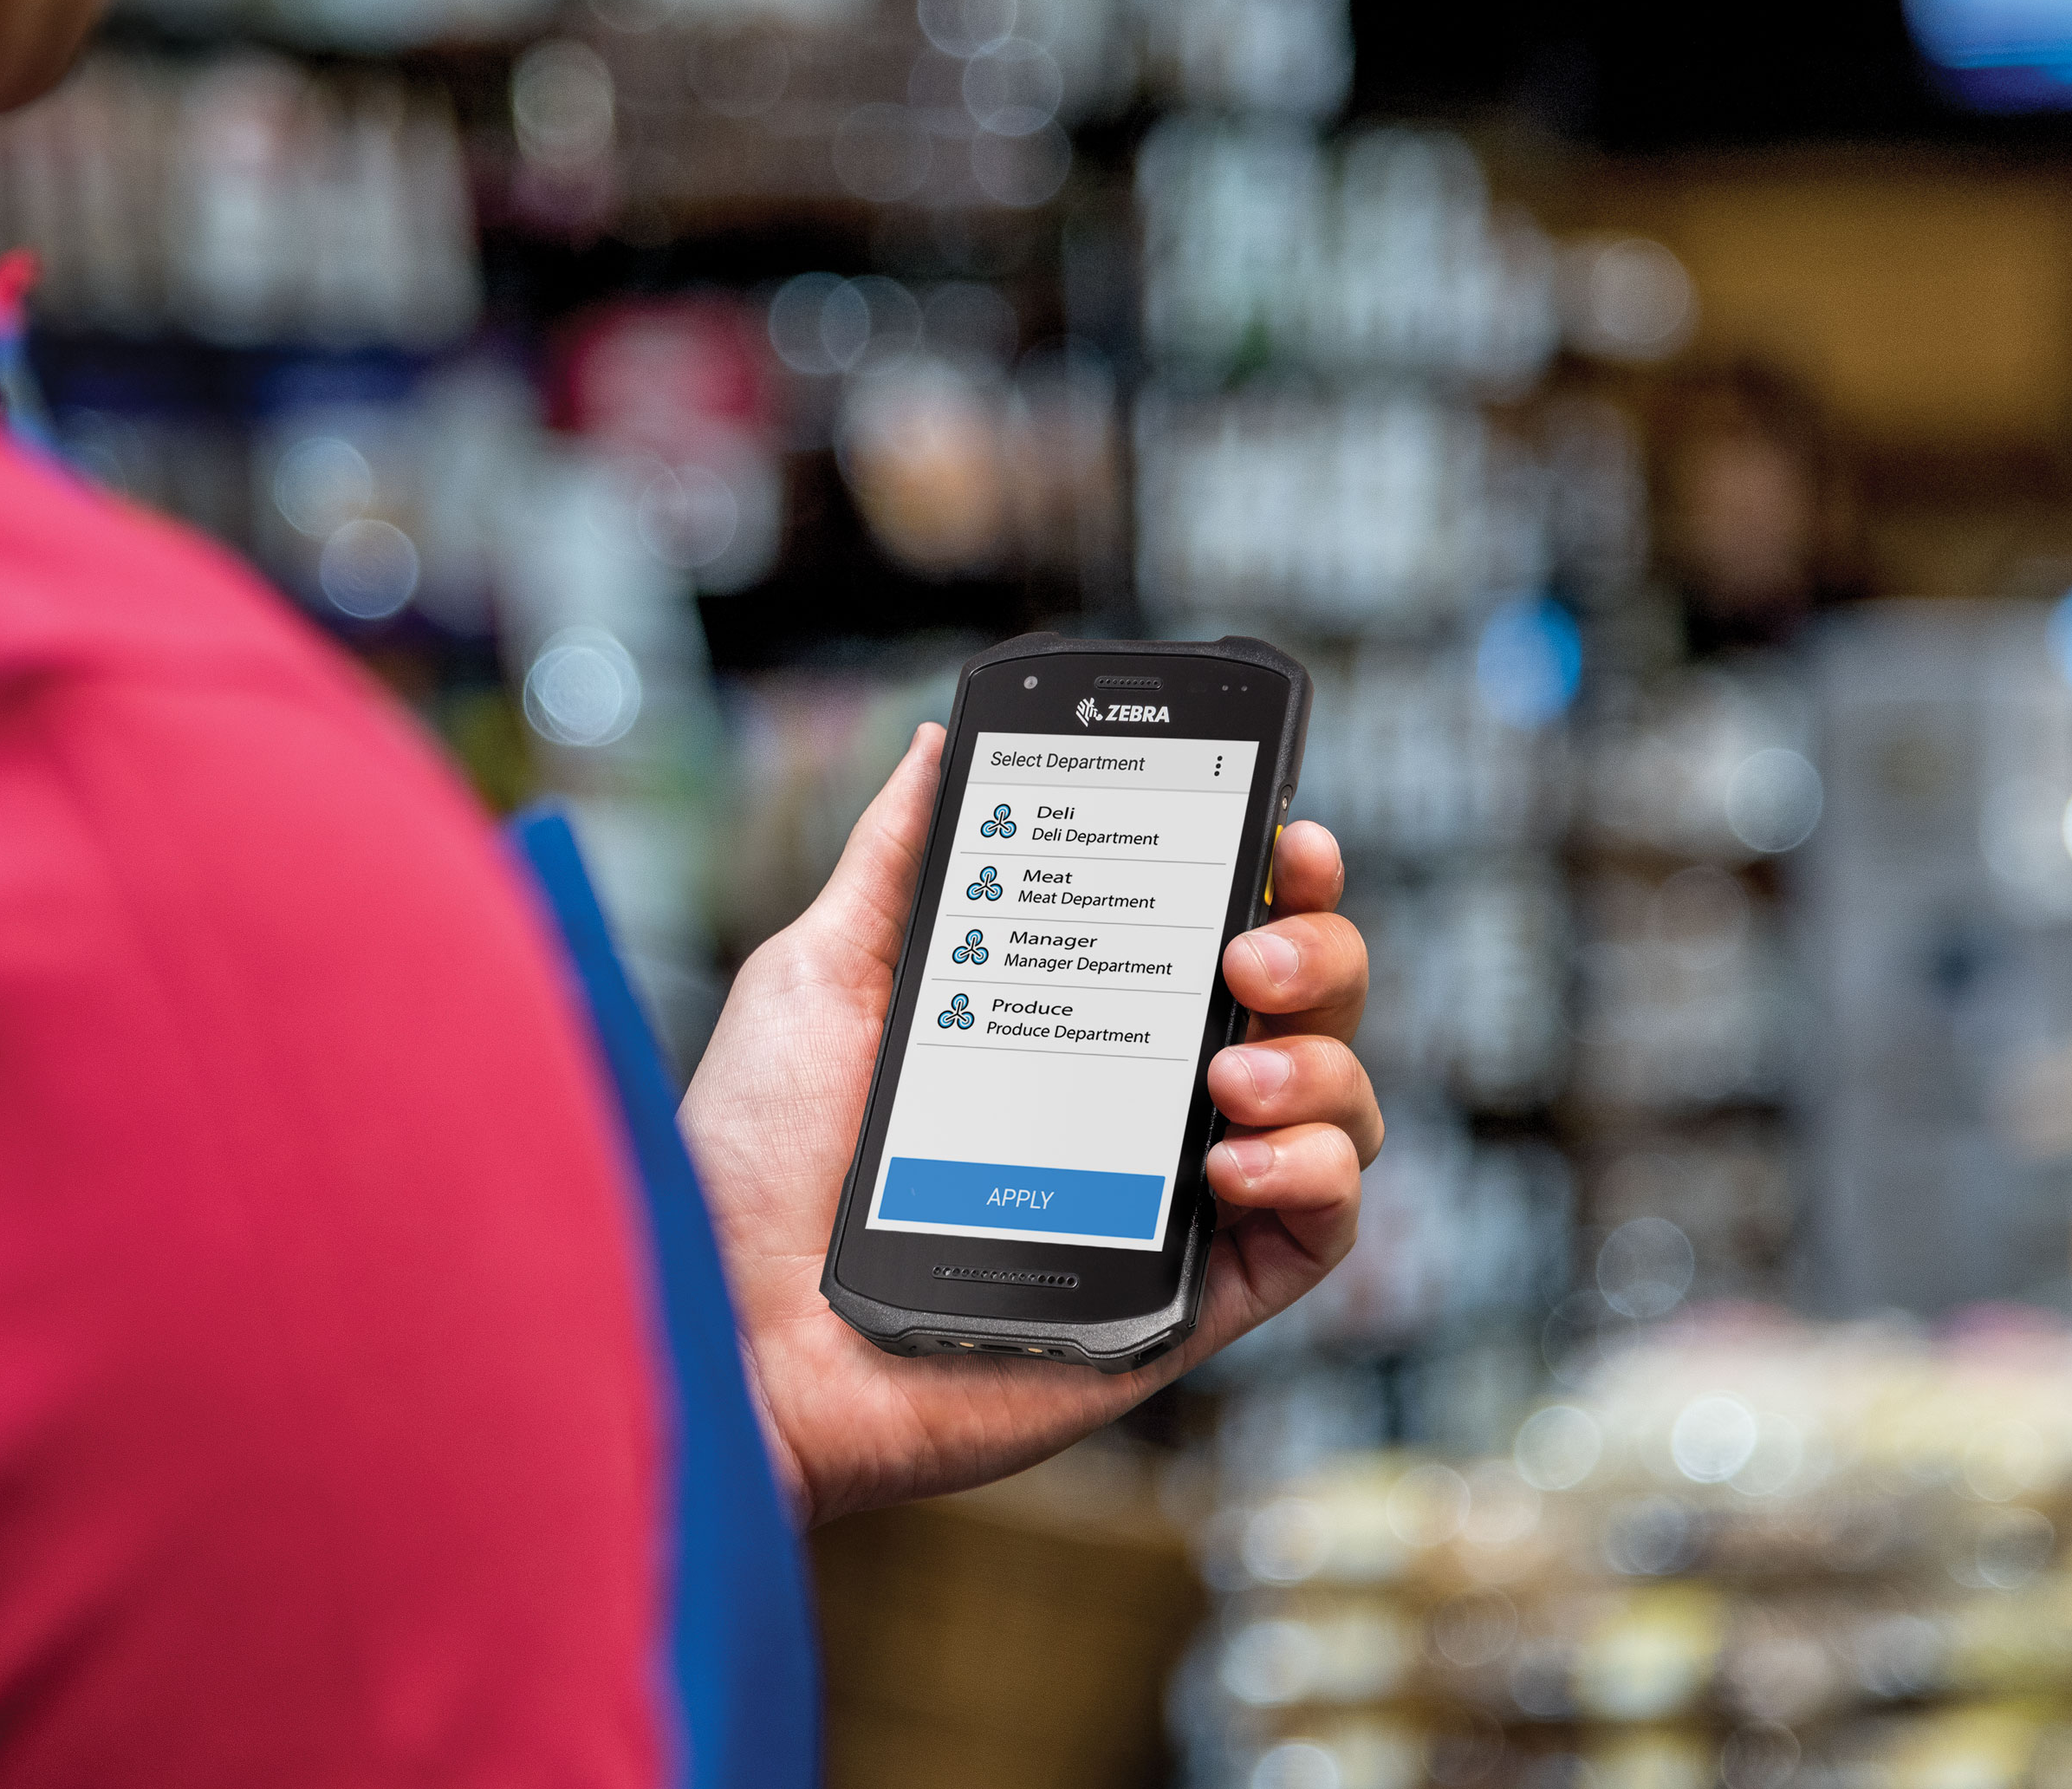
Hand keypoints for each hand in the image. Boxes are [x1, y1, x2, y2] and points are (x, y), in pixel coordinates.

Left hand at [679, 723, 1378, 1526]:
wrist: (732, 1330)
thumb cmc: (755, 1161)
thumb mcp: (820, 974)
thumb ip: (897, 860)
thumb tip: (939, 741)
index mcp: (1076, 1014)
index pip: (1218, 928)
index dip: (1279, 877)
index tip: (1285, 836)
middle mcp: (1142, 1100)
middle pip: (1306, 1003)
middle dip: (1319, 953)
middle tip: (1245, 957)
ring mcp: (1174, 1202)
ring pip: (1338, 1108)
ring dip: (1318, 1067)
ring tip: (1223, 1076)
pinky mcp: (1186, 1305)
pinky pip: (1319, 1238)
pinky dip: (1314, 1179)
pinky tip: (1228, 1160)